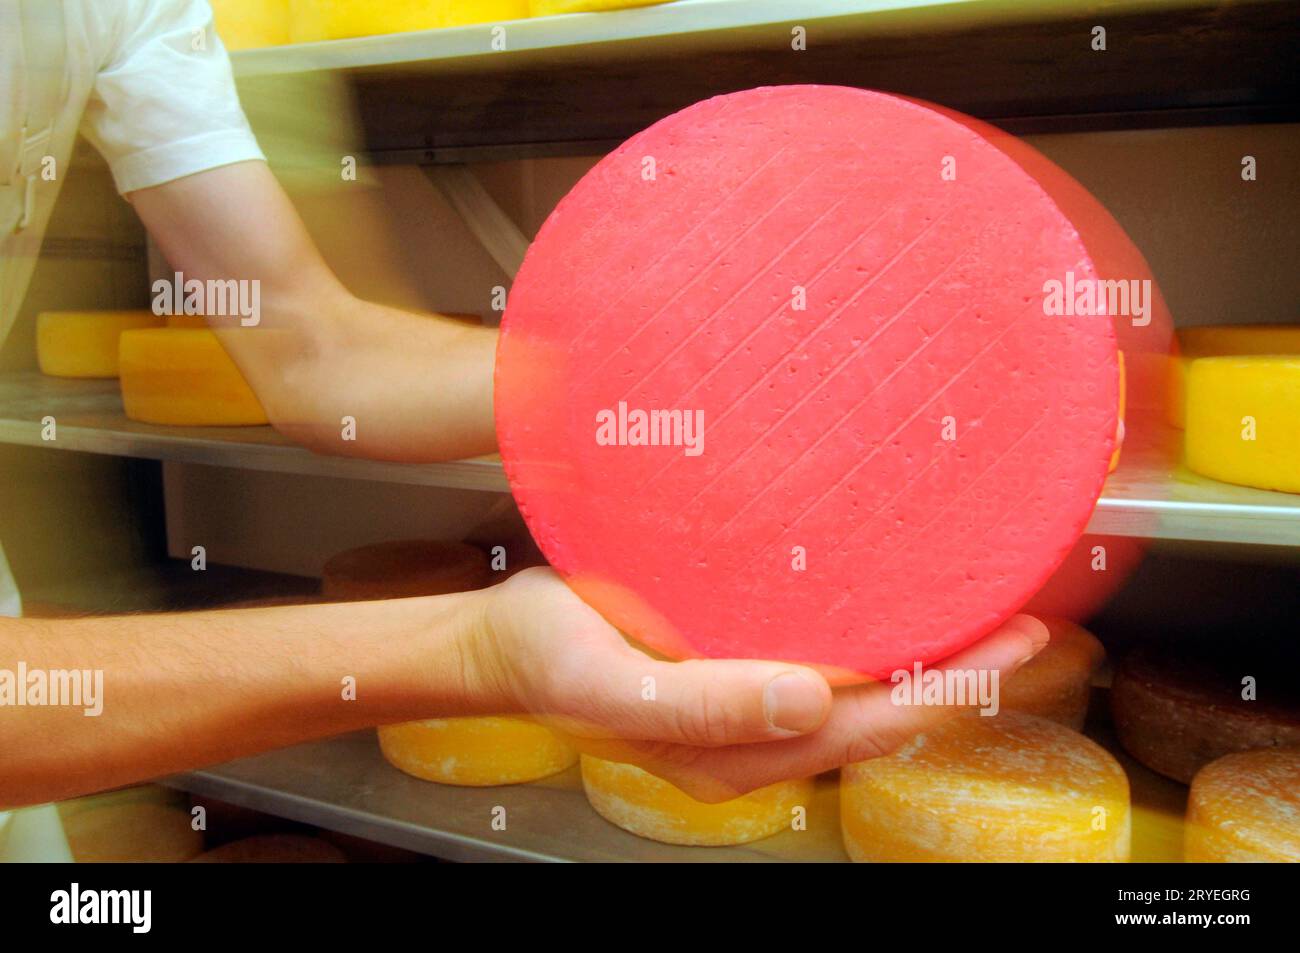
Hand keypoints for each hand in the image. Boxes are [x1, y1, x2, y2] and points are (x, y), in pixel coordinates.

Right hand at [463, 568, 1048, 801]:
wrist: (499, 642)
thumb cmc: (547, 657)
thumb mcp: (608, 685)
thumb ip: (704, 705)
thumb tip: (811, 700)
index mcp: (735, 750)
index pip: (866, 728)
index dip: (943, 691)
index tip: (1007, 645)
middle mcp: (757, 736)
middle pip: (885, 716)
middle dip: (964, 677)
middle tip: (1032, 621)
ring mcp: (752, 707)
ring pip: (868, 693)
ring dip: (935, 657)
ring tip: (995, 611)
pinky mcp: (741, 669)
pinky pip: (833, 664)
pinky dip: (885, 639)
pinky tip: (908, 607)